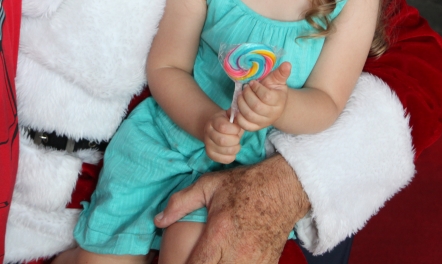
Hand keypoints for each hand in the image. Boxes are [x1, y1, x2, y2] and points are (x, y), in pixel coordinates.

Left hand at [154, 155, 309, 263]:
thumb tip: (158, 220)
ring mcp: (255, 262)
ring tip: (211, 258)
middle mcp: (238, 252)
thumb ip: (181, 203)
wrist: (283, 188)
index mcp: (220, 233)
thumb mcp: (209, 186)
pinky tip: (227, 259)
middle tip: (196, 259)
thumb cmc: (245, 185)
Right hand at [204, 111, 241, 163]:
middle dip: (235, 140)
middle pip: (222, 141)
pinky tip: (231, 151)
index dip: (234, 129)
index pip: (223, 127)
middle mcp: (208, 132)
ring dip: (235, 149)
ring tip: (235, 144)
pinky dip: (231, 157)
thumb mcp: (231, 115)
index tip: (238, 129)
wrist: (216, 128)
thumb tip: (240, 116)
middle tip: (237, 138)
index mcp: (213, 121)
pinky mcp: (210, 154)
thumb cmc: (228, 122)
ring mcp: (207, 144)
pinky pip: (224, 160)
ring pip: (224, 151)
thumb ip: (236, 115)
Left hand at [235, 62, 291, 131]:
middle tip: (245, 88)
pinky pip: (245, 125)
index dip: (256, 88)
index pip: (266, 96)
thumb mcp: (277, 80)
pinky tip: (239, 107)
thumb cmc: (273, 90)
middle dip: (246, 95)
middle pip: (256, 106)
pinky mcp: (255, 128)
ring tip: (241, 96)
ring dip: (241, 103)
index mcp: (279, 101)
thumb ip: (281, 73)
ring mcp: (264, 122)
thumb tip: (287, 64)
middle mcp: (273, 114)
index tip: (252, 83)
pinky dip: (238, 116)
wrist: (273, 105)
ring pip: (249, 115)